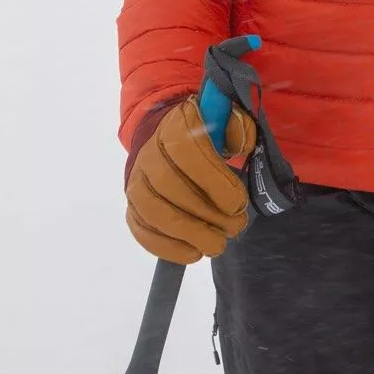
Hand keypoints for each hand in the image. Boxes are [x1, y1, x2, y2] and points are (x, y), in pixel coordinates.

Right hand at [125, 98, 256, 262]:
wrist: (166, 137)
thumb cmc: (206, 132)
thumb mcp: (226, 120)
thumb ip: (237, 129)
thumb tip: (242, 144)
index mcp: (175, 125)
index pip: (188, 153)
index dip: (214, 182)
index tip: (237, 205)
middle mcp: (149, 152)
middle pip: (170, 187)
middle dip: (206, 214)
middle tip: (234, 229)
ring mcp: (136, 180)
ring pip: (153, 212)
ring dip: (187, 234)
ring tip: (216, 245)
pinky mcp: (131, 205)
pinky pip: (141, 229)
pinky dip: (166, 247)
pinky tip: (192, 253)